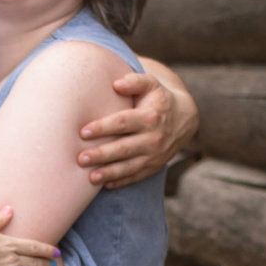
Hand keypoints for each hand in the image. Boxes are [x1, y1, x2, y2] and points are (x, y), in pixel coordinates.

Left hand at [77, 70, 191, 187]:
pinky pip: (136, 176)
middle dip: (102, 154)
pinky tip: (104, 184)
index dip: (103, 128)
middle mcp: (154, 138)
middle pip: (124, 148)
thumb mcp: (151, 85)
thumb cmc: (158, 99)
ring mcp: (154, 155)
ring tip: (90, 178)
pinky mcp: (154, 166)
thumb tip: (116, 84)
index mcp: (150, 117)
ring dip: (109, 173)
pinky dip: (121, 181)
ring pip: (129, 167)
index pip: (123, 123)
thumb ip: (135, 81)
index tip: (83, 132)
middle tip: (81, 159)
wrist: (184, 119)